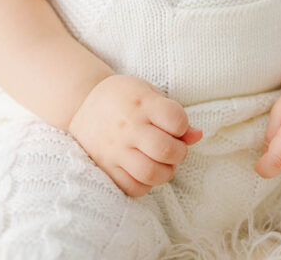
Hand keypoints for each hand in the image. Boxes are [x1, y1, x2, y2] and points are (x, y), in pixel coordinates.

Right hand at [68, 74, 202, 196]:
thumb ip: (173, 114)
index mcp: (142, 104)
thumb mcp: (149, 93)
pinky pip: (132, 187)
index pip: (175, 119)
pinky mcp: (106, 166)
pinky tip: (145, 171)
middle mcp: (129, 127)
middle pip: (165, 150)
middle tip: (174, 149)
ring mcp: (116, 149)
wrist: (83, 103)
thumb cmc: (123, 96)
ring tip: (162, 163)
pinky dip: (146, 184)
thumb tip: (197, 136)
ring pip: (150, 173)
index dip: (183, 125)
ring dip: (166, 172)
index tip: (176, 126)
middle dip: (179, 153)